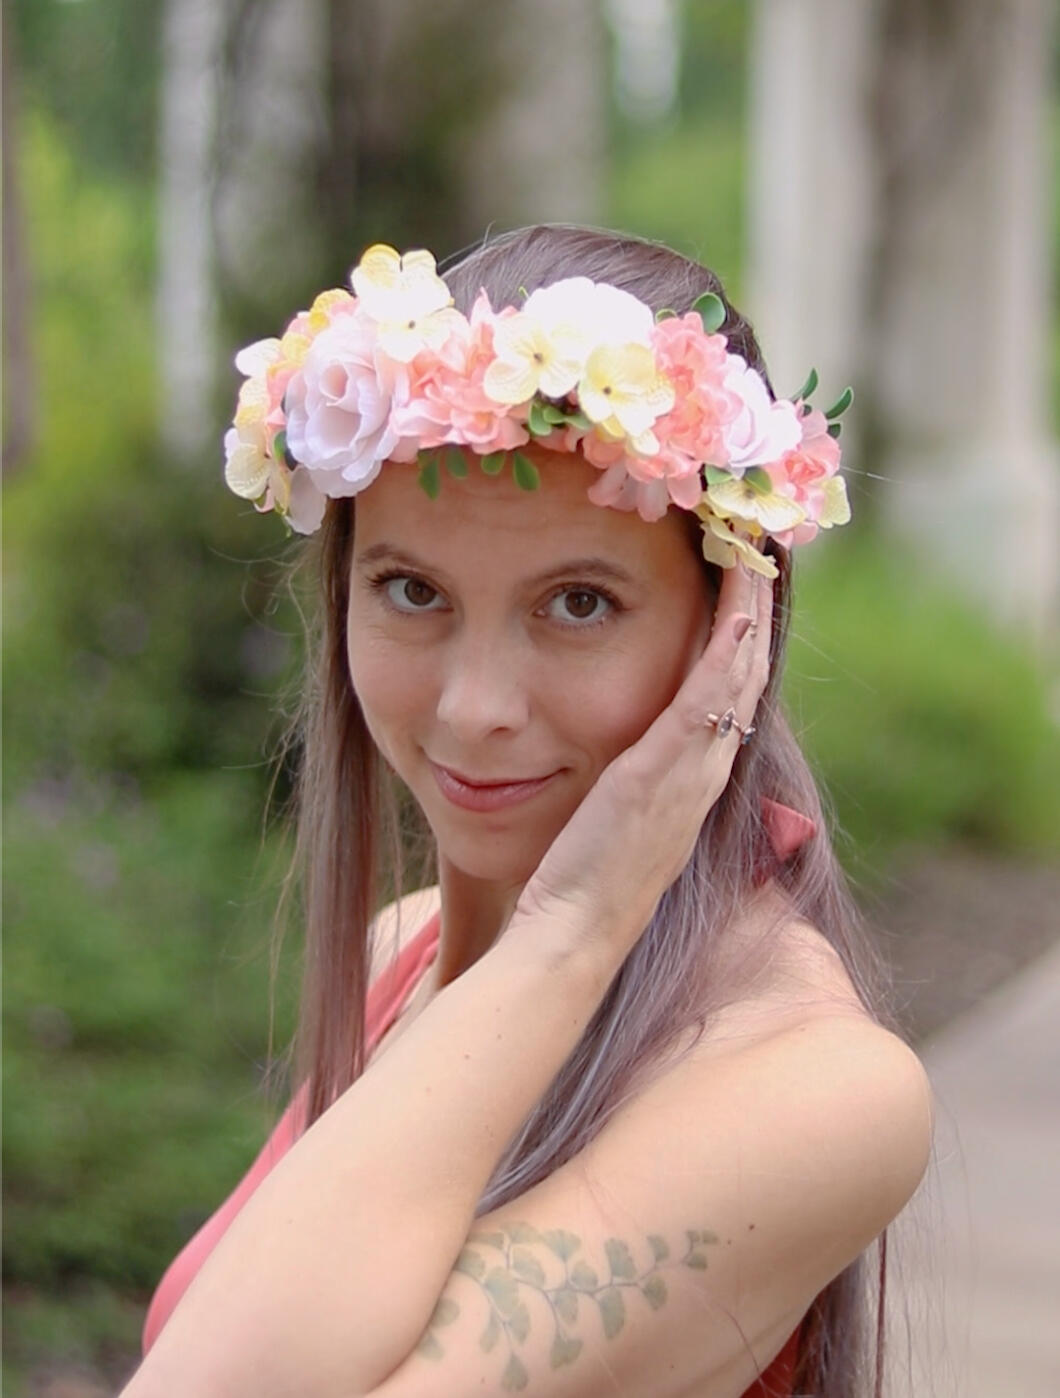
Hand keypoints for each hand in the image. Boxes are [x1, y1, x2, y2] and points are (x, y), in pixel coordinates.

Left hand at [508, 562, 772, 961]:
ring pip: (739, 681)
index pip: (734, 703)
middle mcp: (705, 777)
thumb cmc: (582, 885)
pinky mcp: (659, 773)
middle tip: (763, 560)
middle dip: (758, 618)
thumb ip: (632, 791)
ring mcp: (689, 775)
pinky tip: (737, 610)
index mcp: (694, 786)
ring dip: (752, 618)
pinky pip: (707, 700)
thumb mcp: (618, 826)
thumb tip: (624, 765)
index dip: (745, 649)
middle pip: (749, 681)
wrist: (574, 936)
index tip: (745, 599)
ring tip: (757, 560)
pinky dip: (726, 653)